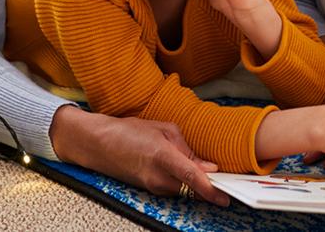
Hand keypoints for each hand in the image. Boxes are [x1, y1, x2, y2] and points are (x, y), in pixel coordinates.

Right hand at [49, 105, 228, 204]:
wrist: (98, 144)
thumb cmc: (128, 131)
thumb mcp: (163, 129)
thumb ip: (186, 147)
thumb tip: (206, 165)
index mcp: (162, 156)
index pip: (191, 176)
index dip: (210, 188)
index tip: (225, 195)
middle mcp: (157, 176)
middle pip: (192, 189)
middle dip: (209, 186)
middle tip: (226, 180)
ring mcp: (152, 186)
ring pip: (184, 189)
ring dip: (196, 182)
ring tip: (203, 169)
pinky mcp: (150, 190)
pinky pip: (174, 188)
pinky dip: (184, 182)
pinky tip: (185, 170)